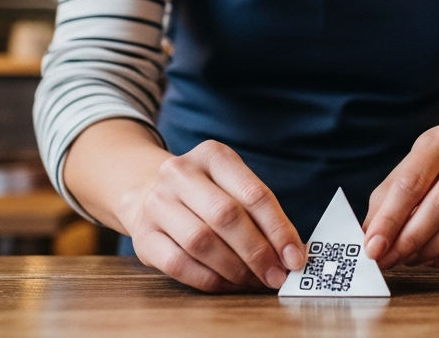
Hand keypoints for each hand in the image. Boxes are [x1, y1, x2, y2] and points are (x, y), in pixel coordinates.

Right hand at [124, 140, 305, 292]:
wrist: (148, 192)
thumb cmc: (206, 194)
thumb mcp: (232, 186)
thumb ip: (260, 214)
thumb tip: (291, 253)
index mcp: (213, 155)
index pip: (254, 193)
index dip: (278, 229)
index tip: (295, 257)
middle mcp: (180, 173)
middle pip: (226, 216)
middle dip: (257, 252)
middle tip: (276, 275)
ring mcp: (157, 203)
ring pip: (201, 241)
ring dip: (235, 268)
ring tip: (254, 281)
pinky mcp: (143, 236)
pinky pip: (180, 264)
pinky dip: (210, 279)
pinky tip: (228, 284)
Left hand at [362, 125, 438, 268]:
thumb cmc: (428, 177)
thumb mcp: (401, 179)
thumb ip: (383, 209)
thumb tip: (369, 242)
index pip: (412, 183)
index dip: (390, 220)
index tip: (374, 248)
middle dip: (411, 238)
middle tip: (390, 259)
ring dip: (433, 248)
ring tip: (411, 258)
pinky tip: (434, 259)